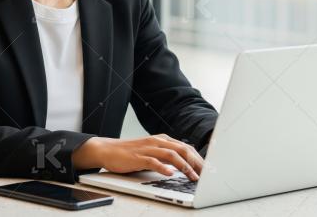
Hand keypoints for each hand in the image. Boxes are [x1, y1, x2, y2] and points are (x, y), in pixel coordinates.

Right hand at [72, 134, 202, 180]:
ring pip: (171, 154)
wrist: (107, 150)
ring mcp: (148, 148)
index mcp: (162, 140)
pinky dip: (163, 167)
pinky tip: (170, 174)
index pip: (186, 147)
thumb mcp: (151, 151)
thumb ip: (166, 155)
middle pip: (183, 149)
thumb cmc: (130, 153)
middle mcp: (157, 142)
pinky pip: (153, 161)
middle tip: (205, 175)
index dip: (199, 158)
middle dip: (196, 162)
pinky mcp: (138, 157)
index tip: (208, 169)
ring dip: (184, 166)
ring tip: (192, 177)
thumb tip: (184, 165)